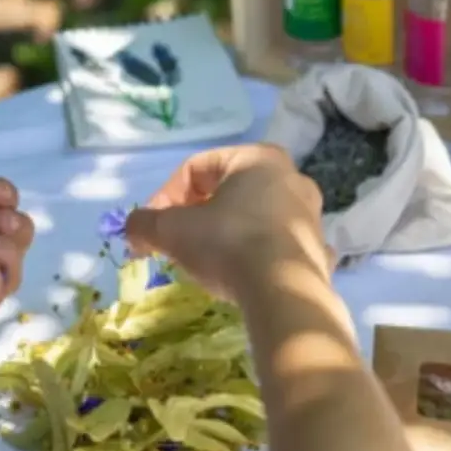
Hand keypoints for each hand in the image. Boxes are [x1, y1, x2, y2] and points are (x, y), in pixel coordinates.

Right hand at [125, 144, 328, 298]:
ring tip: (206, 262)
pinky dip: (257, 256)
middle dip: (196, 215)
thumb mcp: (172, 230)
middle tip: (175, 242)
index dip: (165, 195)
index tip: (151, 227)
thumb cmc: (227, 244)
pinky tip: (242, 276)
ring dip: (225, 234)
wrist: (283, 292)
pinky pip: (277, 247)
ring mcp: (310, 215)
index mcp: (257, 158)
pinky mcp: (317, 250)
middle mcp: (290, 177)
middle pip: (228, 191)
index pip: (197, 167)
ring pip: (254, 218)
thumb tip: (133, 229)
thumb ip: (144, 223)